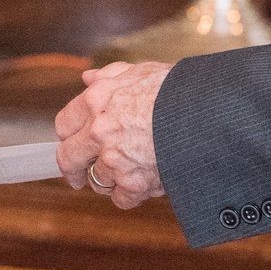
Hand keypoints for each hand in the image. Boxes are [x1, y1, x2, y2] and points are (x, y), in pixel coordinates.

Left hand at [55, 60, 171, 209]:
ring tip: (130, 171)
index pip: (64, 125)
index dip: (69, 136)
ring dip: (110, 180)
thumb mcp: (140, 71)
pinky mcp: (133, 183)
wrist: (206, 114)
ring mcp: (114, 159)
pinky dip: (132, 194)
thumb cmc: (177, 90)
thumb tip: (88, 78)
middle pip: (68, 160)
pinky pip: (121, 198)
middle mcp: (98, 131)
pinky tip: (145, 181)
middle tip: (78, 176)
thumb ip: (110, 75)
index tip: (73, 143)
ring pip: (96, 181)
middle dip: (73, 170)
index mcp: (97, 101)